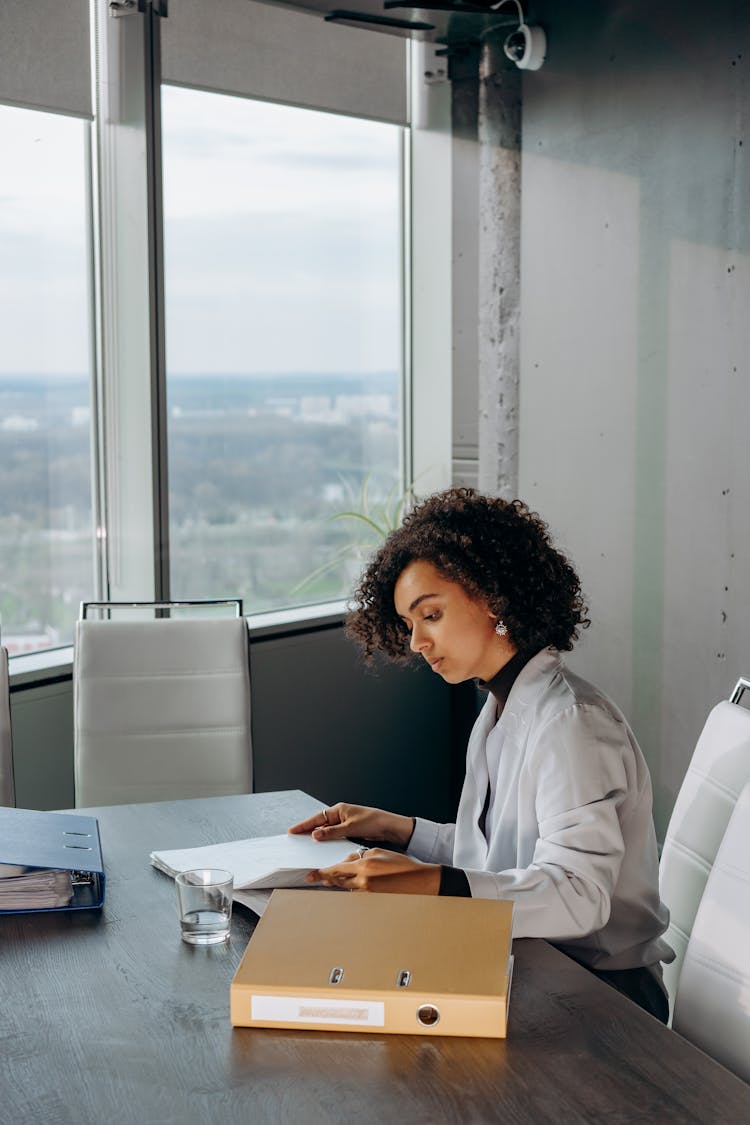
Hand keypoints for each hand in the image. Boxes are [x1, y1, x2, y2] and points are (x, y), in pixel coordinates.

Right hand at [288, 803, 414, 847]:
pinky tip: (322, 846)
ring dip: (317, 836)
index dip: (304, 825)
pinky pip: (334, 835)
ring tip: (305, 843)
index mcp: (339, 810)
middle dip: (307, 830)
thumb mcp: (350, 828)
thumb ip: (332, 832)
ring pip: (326, 830)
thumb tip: (315, 834)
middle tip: (295, 837)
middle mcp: (340, 815)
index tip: (293, 830)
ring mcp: (344, 822)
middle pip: (320, 823)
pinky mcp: (349, 830)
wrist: (388, 826)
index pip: (317, 818)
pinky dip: (327, 839)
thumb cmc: (372, 821)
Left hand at [306, 848, 440, 894]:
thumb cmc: (402, 866)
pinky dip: (351, 889)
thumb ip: (360, 855)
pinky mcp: (373, 899)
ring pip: (346, 887)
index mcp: (365, 865)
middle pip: (338, 880)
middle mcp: (364, 880)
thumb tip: (347, 860)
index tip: (312, 874)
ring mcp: (368, 892)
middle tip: (314, 879)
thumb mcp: (380, 852)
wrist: (419, 881)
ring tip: (330, 881)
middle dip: (326, 879)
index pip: (338, 868)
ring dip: (338, 884)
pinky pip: (356, 893)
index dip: (323, 872)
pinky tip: (350, 886)